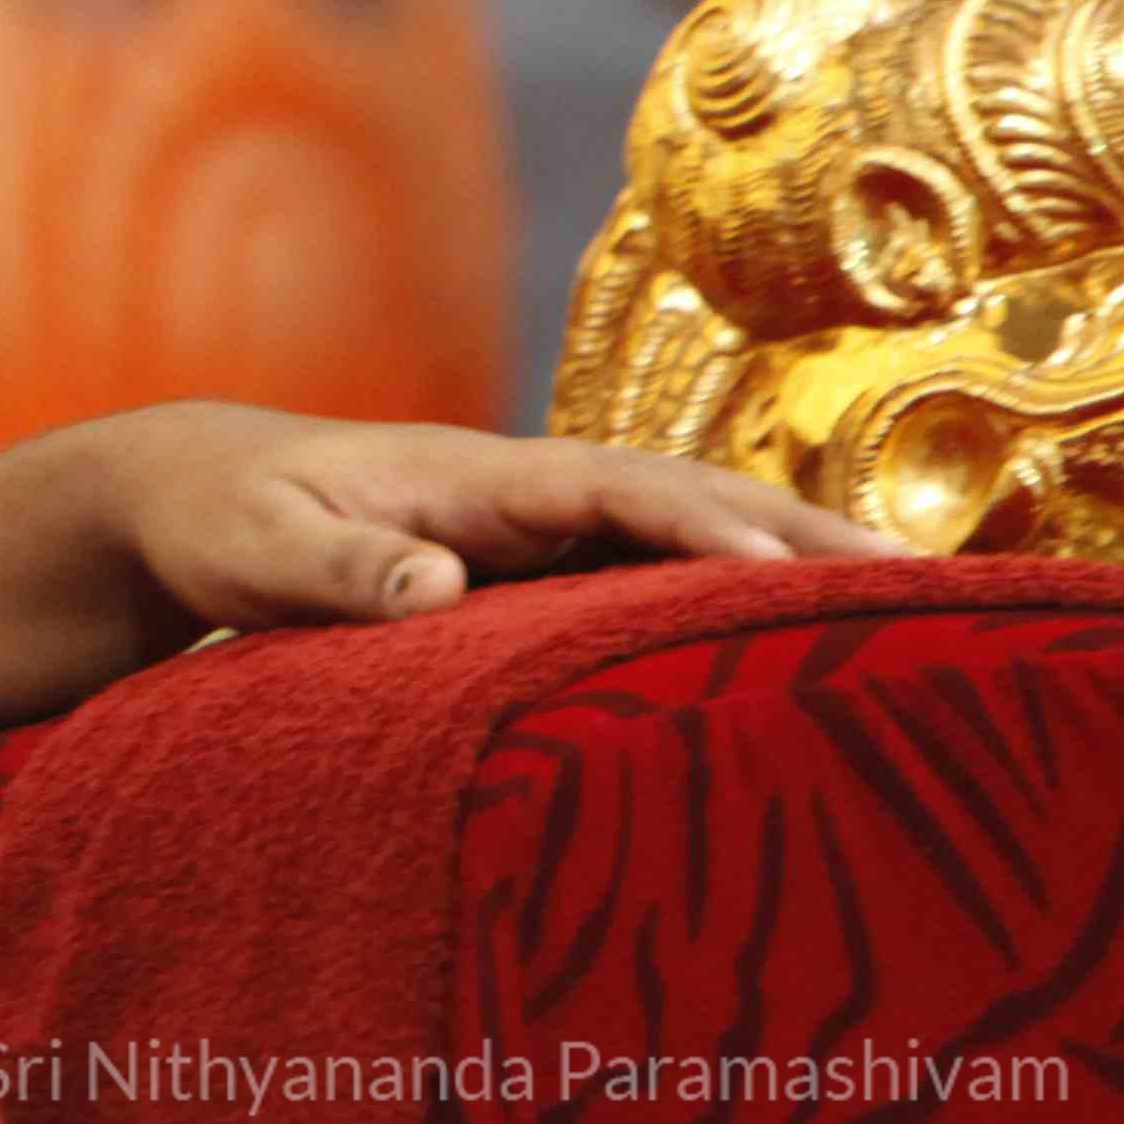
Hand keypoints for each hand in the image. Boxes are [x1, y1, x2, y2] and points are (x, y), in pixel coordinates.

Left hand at [91, 400, 920, 652]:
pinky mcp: (536, 565)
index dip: (713, 526)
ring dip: (793, 566)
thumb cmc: (222, 521)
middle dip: (804, 538)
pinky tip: (803, 648)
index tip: (796, 570)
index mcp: (480, 475)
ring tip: (923, 622)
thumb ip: (345, 574)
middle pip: (692, 500)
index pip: (623, 488)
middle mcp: (530, 489)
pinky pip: (653, 575)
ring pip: (690, 535)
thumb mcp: (261, 550)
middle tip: (935, 592)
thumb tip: (440, 592)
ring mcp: (541, 524)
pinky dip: (733, 596)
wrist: (187, 493)